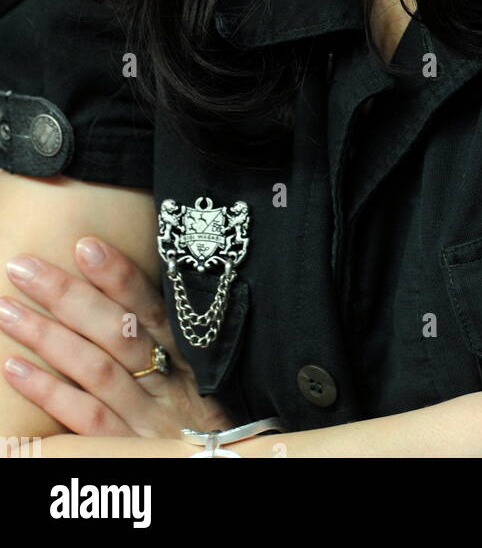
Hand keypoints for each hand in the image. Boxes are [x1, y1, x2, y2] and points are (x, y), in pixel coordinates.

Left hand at [1, 236, 234, 438]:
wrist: (230, 465)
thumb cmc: (208, 418)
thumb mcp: (199, 373)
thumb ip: (166, 338)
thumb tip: (124, 291)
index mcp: (189, 354)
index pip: (152, 307)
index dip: (120, 276)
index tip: (85, 244)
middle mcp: (169, 381)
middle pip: (116, 332)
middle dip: (67, 295)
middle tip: (22, 267)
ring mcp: (149, 417)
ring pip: (95, 369)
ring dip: (47, 336)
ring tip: (6, 309)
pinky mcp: (129, 449)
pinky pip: (85, 418)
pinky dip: (49, 392)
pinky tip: (13, 368)